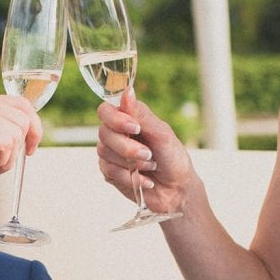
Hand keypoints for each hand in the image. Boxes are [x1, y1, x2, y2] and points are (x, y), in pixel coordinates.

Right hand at [95, 90, 193, 214]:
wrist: (176, 188)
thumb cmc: (173, 157)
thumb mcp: (161, 133)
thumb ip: (141, 114)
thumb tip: (127, 90)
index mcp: (128, 119)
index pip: (106, 111)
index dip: (115, 119)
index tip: (135, 128)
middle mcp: (116, 134)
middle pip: (103, 133)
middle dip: (127, 147)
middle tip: (148, 154)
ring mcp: (111, 153)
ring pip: (104, 153)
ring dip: (131, 162)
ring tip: (150, 165)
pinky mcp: (110, 172)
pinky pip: (109, 171)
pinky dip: (129, 177)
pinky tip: (145, 179)